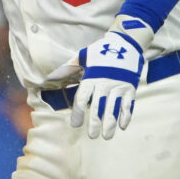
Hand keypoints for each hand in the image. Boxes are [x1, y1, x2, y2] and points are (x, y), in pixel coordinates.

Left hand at [47, 16, 150, 139]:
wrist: (126, 42)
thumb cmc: (100, 52)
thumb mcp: (82, 57)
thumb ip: (67, 69)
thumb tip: (48, 78)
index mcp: (91, 77)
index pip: (82, 98)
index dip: (77, 113)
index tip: (75, 124)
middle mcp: (105, 83)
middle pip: (97, 107)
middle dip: (94, 123)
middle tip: (92, 136)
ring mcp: (119, 86)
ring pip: (113, 109)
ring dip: (110, 124)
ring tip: (106, 136)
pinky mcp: (131, 88)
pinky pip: (128, 105)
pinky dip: (126, 116)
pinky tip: (122, 127)